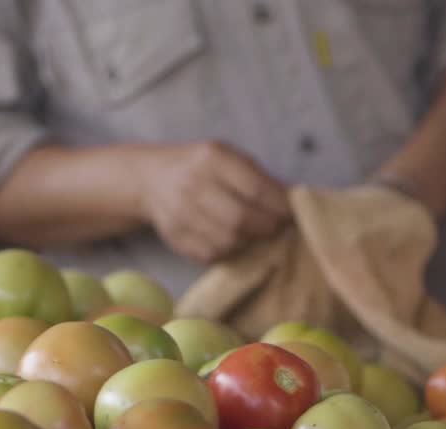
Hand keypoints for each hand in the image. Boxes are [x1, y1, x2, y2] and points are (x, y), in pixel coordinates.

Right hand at [136, 141, 290, 262]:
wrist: (153, 179)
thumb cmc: (202, 167)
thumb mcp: (229, 157)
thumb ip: (259, 178)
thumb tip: (292, 202)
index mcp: (213, 159)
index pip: (256, 188)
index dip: (279, 205)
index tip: (291, 212)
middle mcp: (193, 184)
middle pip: (241, 219)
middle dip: (266, 226)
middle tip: (274, 226)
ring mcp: (181, 213)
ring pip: (228, 241)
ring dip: (249, 240)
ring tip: (253, 232)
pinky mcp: (176, 237)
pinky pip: (212, 254)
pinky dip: (229, 251)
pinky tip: (232, 239)